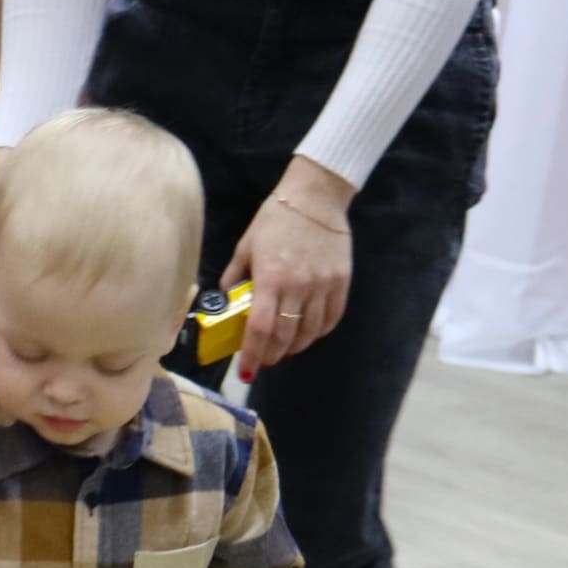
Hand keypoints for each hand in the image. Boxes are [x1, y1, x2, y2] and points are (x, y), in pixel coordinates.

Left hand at [224, 156, 355, 377]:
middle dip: (271, 355)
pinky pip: (331, 318)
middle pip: (285, 336)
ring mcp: (323, 284)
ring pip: (309, 332)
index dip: (252, 355)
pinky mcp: (341, 281)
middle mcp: (298, 285)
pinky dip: (318, 332)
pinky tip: (307, 334)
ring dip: (295, 347)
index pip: (259, 329)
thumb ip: (234, 276)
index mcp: (270, 278)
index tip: (246, 370)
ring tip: (284, 349)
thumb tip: (226, 301)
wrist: (316, 196)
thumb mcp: (246, 246)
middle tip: (263, 361)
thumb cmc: (276, 219)